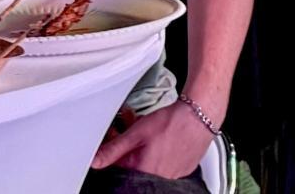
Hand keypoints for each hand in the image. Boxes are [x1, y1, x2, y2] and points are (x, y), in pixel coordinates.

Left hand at [92, 102, 213, 179]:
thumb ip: (114, 149)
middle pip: (134, 163)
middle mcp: (158, 177)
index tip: (113, 136)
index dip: (113, 150)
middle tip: (128, 129)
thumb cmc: (171, 123)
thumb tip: (96, 161)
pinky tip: (158, 136)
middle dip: (127, 146)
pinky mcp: (182, 167)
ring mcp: (172, 174)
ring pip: (148, 161)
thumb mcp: (136, 133)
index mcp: (143, 171)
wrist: (198, 117)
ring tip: (143, 127)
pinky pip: (163, 161)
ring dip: (141, 146)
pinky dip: (156, 149)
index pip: (119, 167)